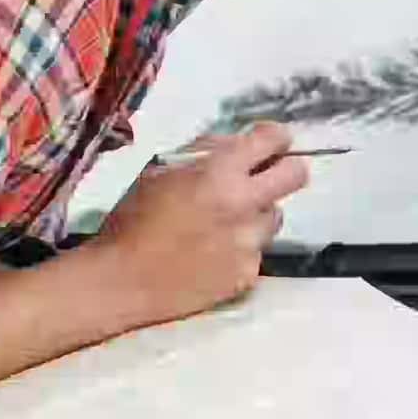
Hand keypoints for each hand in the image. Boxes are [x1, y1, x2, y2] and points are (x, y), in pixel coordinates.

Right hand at [82, 120, 310, 326]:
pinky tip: (211, 254)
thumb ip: (203, 155)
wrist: (121, 281)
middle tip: (262, 178)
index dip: (273, 137)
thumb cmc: (132, 219)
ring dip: (256, 214)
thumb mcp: (160, 170)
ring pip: (274, 217)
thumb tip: (234, 148)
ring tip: (222, 224)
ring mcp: (249, 243)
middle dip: (285, 170)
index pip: (272, 139)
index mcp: (219, 172)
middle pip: (297, 176)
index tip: (268, 143)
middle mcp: (244, 205)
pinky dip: (240, 248)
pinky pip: (256, 252)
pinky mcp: (247, 274)